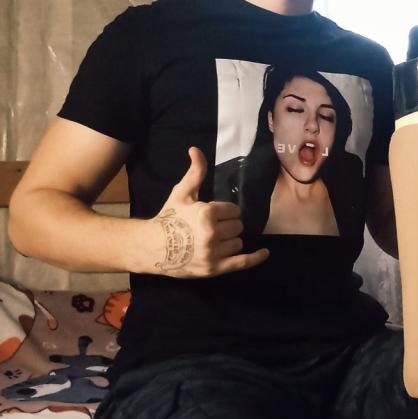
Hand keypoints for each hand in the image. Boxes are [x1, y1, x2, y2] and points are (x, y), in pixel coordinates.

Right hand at [149, 147, 268, 277]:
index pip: (234, 210)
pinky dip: (255, 258)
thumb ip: (195, 172)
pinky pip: (242, 263)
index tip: (215, 214)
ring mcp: (214, 253)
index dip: (226, 211)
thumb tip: (196, 149)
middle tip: (214, 226)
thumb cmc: (169, 219)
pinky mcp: (214, 269)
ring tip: (216, 239)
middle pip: (238, 226)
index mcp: (207, 213)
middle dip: (229, 225)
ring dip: (231, 240)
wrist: (151, 248)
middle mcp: (212, 233)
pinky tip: (265, 253)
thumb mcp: (182, 193)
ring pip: (238, 243)